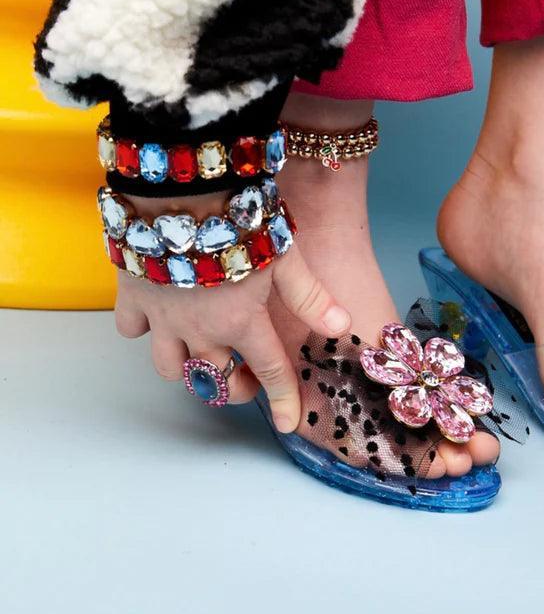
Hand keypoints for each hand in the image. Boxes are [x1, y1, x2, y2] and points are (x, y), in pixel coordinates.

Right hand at [113, 190, 350, 431]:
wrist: (182, 190)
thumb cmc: (239, 218)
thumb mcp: (285, 255)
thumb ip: (310, 296)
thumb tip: (341, 326)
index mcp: (242, 321)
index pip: (271, 372)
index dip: (284, 400)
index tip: (292, 424)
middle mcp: (199, 329)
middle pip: (216, 381)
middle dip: (236, 387)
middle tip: (248, 375)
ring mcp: (161, 317)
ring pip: (170, 367)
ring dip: (190, 367)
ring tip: (206, 352)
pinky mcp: (132, 296)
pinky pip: (131, 330)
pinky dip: (144, 330)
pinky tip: (160, 315)